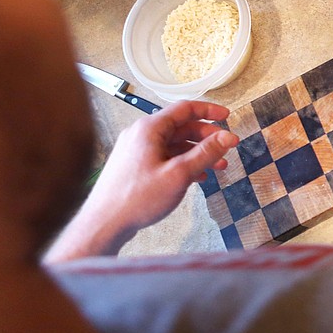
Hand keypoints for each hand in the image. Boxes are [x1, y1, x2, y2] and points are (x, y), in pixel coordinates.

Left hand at [45, 100, 234, 260]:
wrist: (104, 223)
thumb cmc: (137, 198)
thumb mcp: (179, 174)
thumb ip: (206, 153)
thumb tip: (228, 136)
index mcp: (149, 129)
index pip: (184, 109)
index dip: (209, 111)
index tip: (227, 117)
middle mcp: (141, 135)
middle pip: (180, 127)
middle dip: (206, 137)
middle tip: (226, 146)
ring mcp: (136, 151)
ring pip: (174, 144)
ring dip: (197, 152)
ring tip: (217, 165)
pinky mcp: (135, 166)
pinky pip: (164, 157)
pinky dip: (183, 162)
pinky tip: (197, 176)